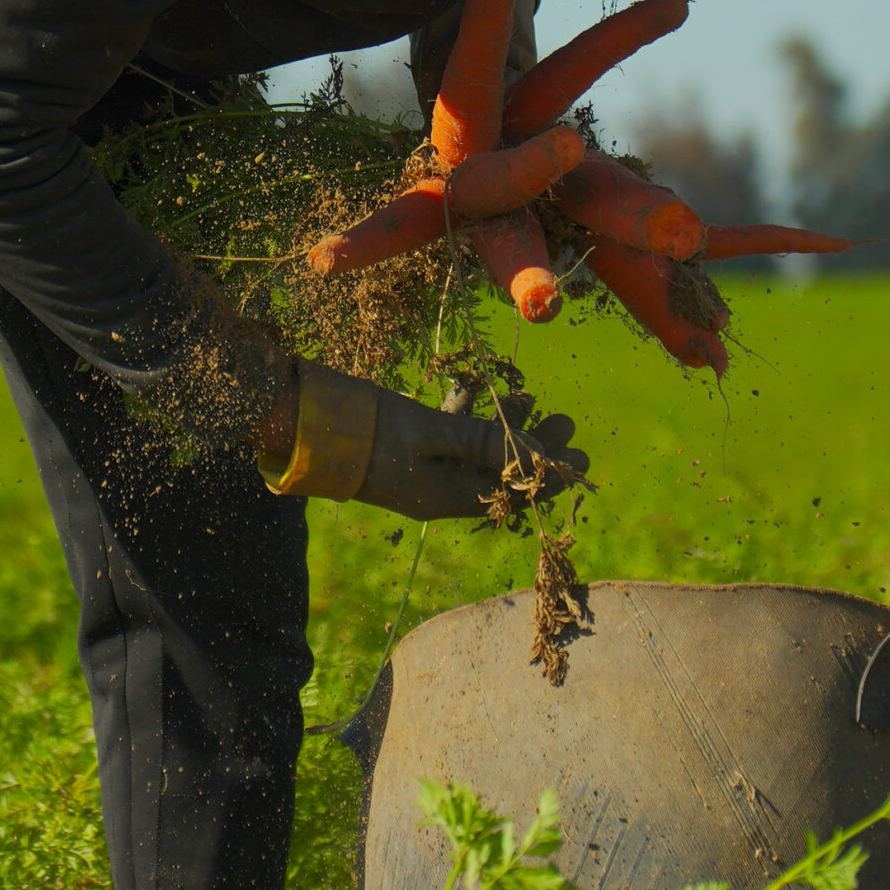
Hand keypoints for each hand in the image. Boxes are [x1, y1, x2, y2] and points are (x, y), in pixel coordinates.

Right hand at [257, 364, 589, 520]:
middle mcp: (439, 489)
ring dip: (509, 428)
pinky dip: (474, 417)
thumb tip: (540, 453)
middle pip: (502, 472)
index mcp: (447, 497)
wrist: (308, 425)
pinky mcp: (411, 446)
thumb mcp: (431, 433)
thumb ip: (484, 441)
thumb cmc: (370, 430)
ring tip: (538, 402)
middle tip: (569, 423)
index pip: (512, 493)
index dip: (548, 477)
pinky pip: (454, 436)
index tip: (581, 457)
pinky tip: (490, 391)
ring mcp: (424, 468)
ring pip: (480, 451)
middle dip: (536, 449)